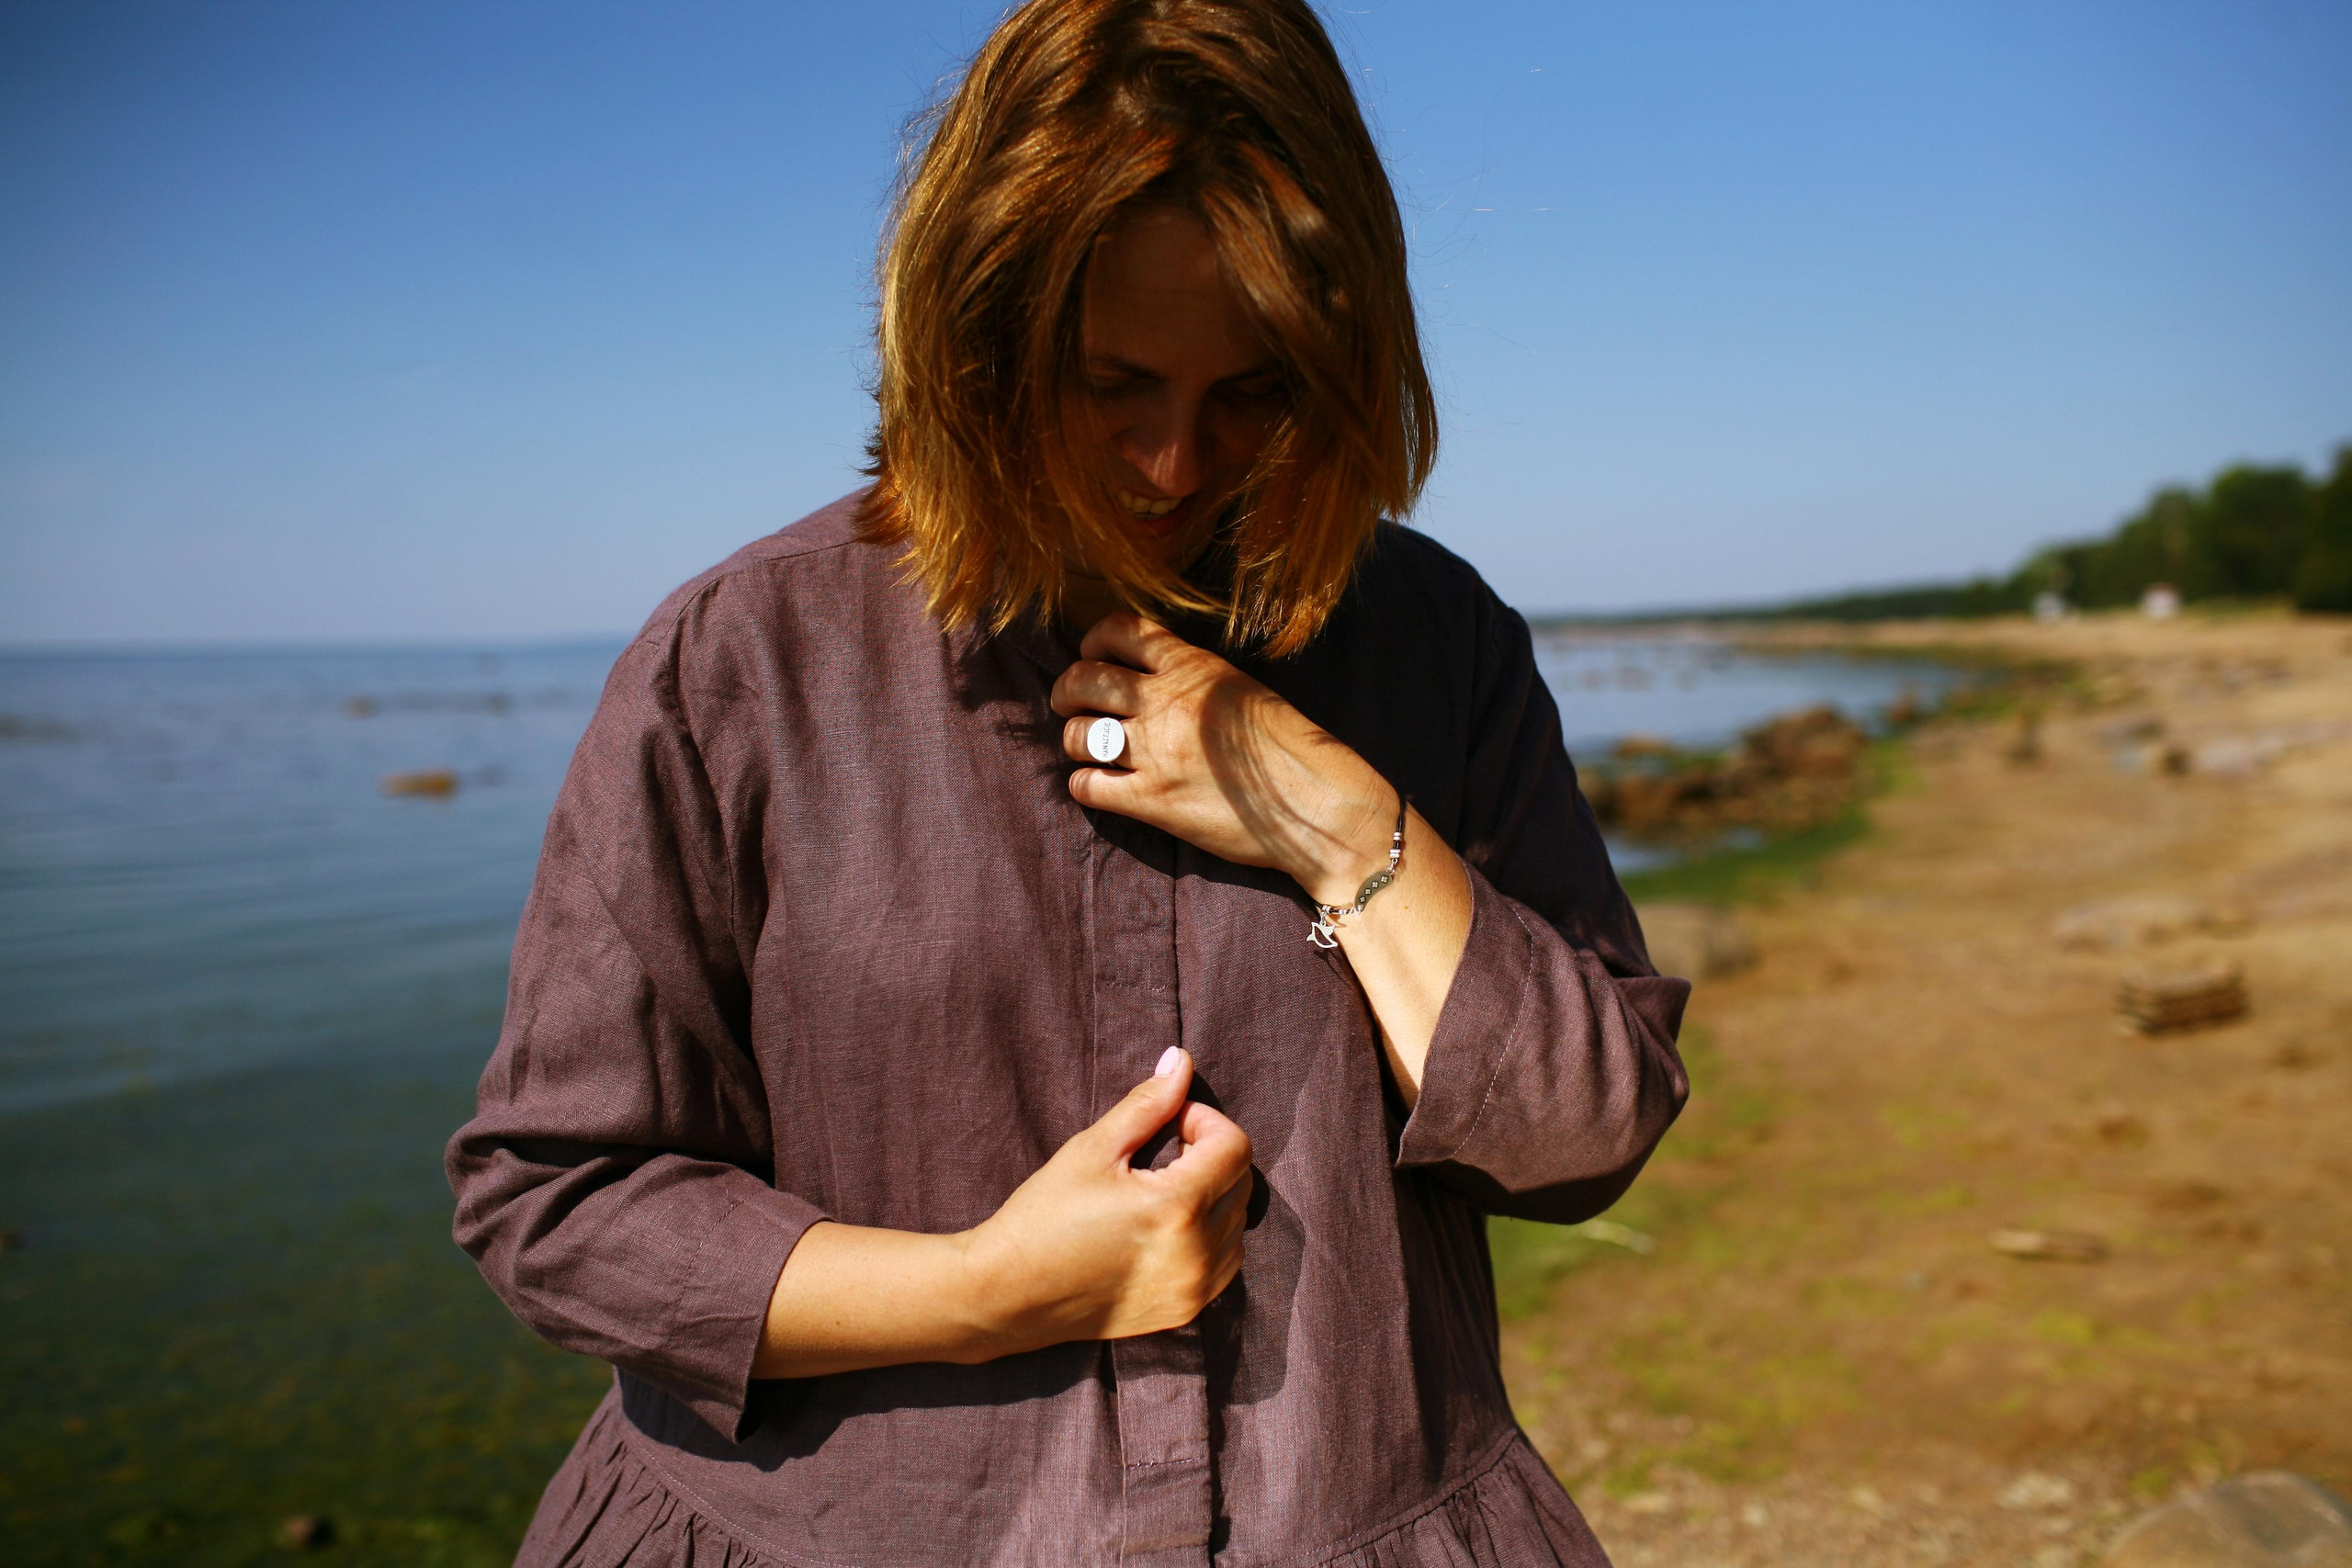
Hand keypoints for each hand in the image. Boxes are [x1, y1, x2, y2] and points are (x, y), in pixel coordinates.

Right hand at [967, 1048, 1253, 1348]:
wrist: (1007, 1295)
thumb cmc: (1042, 1217)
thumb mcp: (1092, 1150)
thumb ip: (1147, 1104)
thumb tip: (1181, 1060)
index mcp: (1176, 1208)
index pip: (1235, 1147)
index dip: (1205, 1122)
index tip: (1171, 1124)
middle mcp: (1196, 1254)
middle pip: (1243, 1183)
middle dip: (1212, 1155)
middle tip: (1165, 1151)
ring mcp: (1193, 1290)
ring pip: (1239, 1224)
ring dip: (1216, 1196)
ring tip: (1165, 1190)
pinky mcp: (1184, 1312)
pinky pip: (1225, 1263)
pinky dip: (1212, 1236)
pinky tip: (1169, 1227)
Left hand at [1050, 613, 1393, 906]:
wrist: (1321, 806)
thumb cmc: (1293, 749)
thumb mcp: (1243, 691)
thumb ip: (1193, 680)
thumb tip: (1148, 679)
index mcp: (1193, 667)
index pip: (1118, 630)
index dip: (1092, 642)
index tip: (1092, 657)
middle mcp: (1167, 702)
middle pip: (1084, 679)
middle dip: (1066, 691)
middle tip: (1071, 706)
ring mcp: (1156, 752)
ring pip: (1078, 734)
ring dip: (1076, 741)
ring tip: (1091, 750)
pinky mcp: (1152, 802)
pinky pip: (1087, 787)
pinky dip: (1084, 786)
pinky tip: (1100, 787)